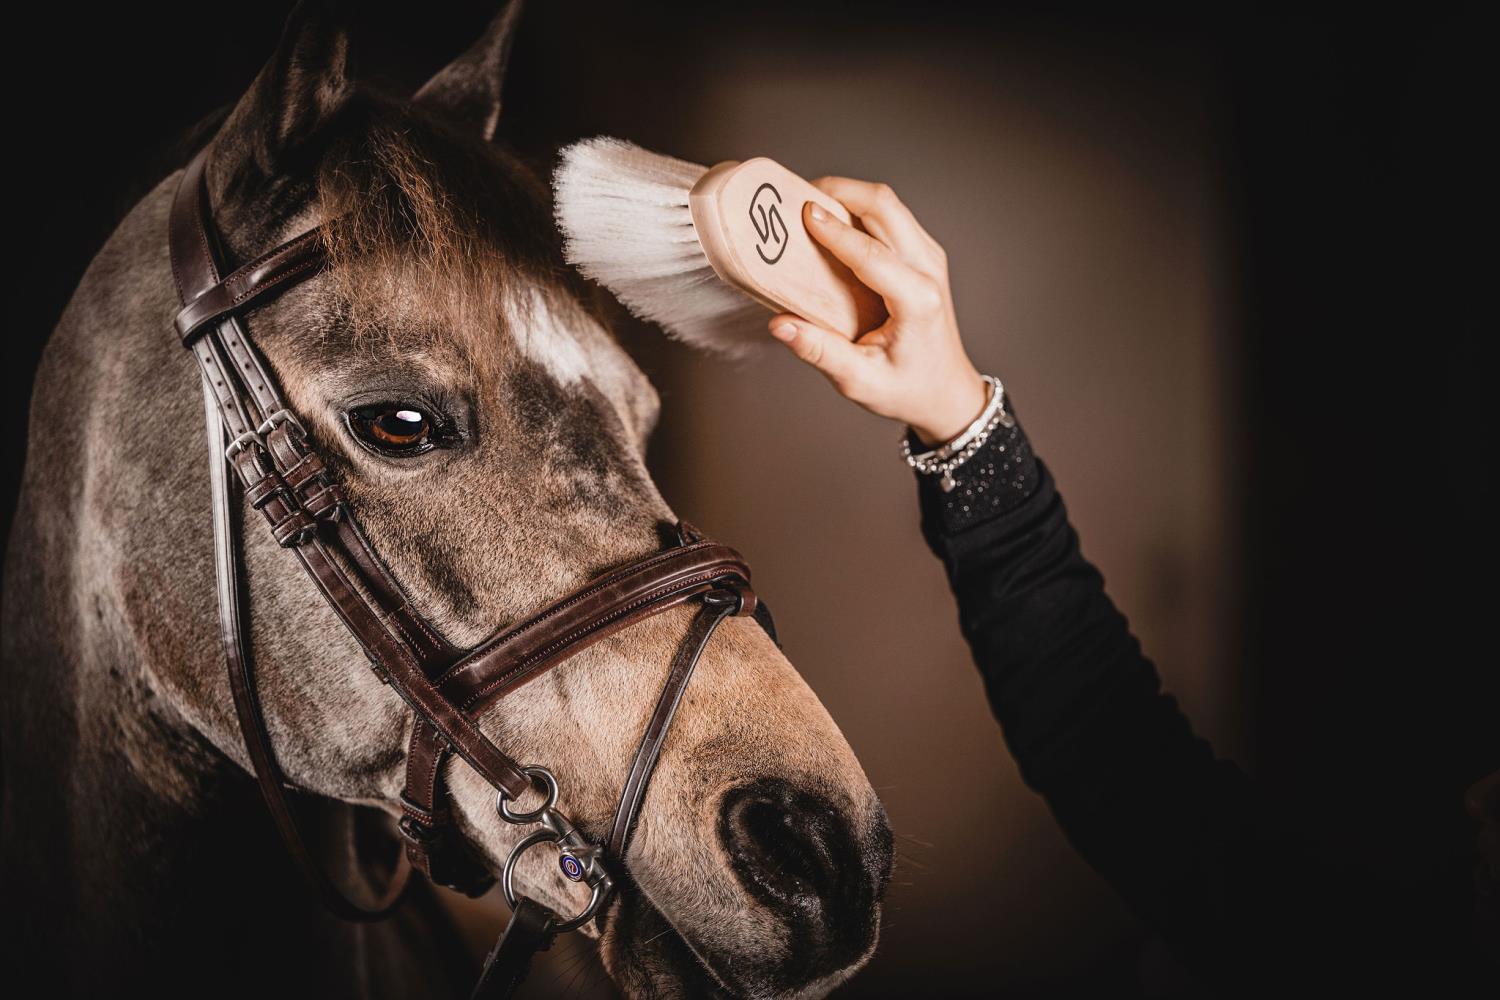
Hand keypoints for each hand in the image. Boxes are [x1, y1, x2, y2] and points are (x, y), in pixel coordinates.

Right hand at [767, 177, 987, 446]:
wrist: (945, 391)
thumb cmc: (906, 389)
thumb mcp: (860, 381)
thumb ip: (820, 352)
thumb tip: (780, 325)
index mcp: (918, 302)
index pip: (872, 254)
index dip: (835, 231)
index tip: (802, 213)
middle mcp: (929, 271)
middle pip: (885, 208)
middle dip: (840, 191)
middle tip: (797, 195)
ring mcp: (929, 258)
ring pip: (889, 205)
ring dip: (849, 195)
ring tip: (809, 203)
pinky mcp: (922, 254)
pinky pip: (890, 216)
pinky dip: (858, 208)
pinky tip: (831, 218)